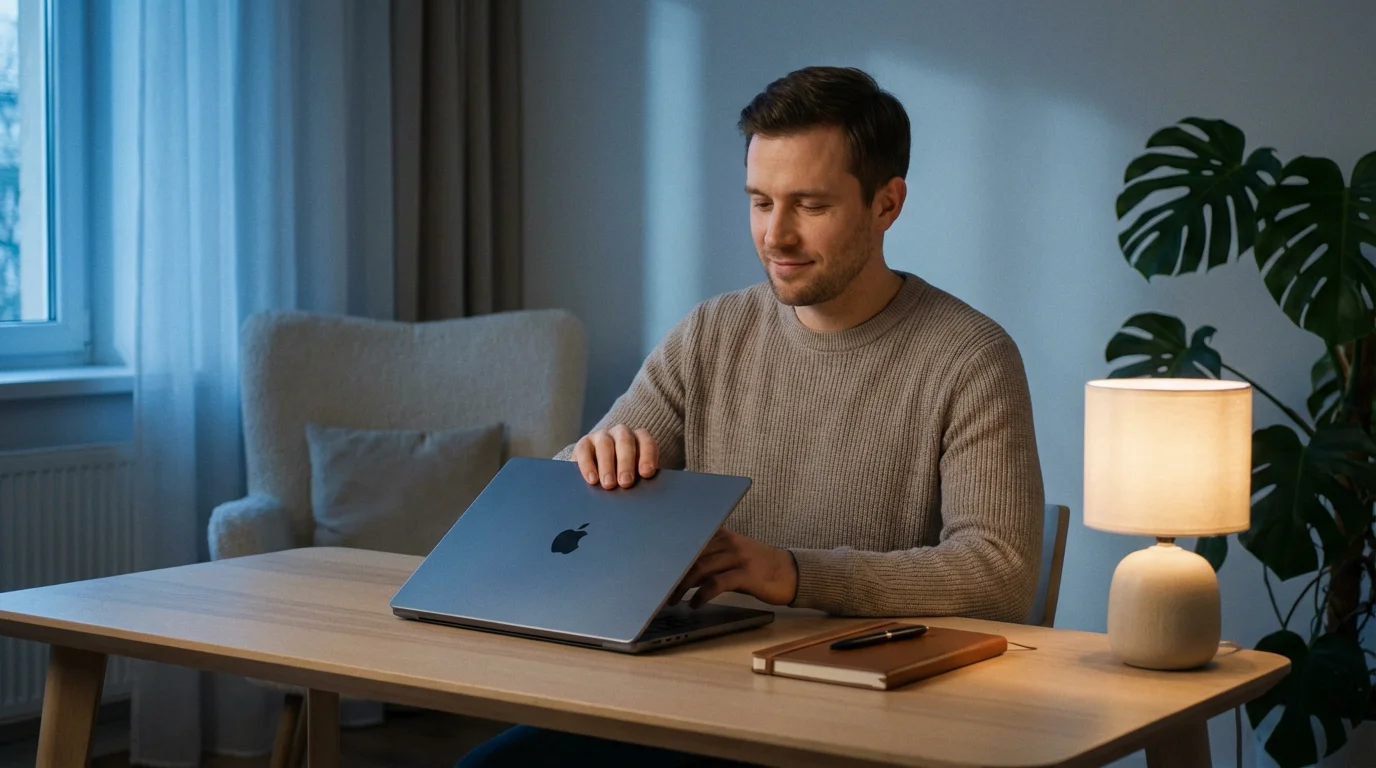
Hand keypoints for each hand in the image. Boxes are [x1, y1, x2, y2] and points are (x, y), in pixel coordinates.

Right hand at [571, 424, 658, 488]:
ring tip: (609, 484)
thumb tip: (642, 490)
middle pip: (625, 441)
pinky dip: (588, 465)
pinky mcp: (584, 443)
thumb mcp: (635, 474)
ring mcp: (602, 436)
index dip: (647, 456)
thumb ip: (640, 477)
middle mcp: (621, 433)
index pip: (646, 443)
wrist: (598, 469)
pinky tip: (592, 480)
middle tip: (626, 482)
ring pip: (605, 444)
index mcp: (639, 439)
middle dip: (626, 462)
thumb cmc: (624, 475)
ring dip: (607, 465)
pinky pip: (584, 450)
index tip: (646, 473)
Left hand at [669, 528, 797, 607]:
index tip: (654, 567)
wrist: (790, 573)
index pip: (690, 540)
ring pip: (701, 568)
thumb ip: (710, 557)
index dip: (671, 553)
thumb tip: (682, 570)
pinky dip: (701, 595)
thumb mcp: (733, 556)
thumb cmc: (758, 568)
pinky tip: (695, 604)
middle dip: (673, 573)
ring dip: (683, 586)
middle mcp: (729, 542)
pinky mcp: (746, 574)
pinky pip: (716, 583)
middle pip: (692, 554)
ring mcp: (738, 557)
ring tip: (672, 600)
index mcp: (723, 535)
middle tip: (659, 588)